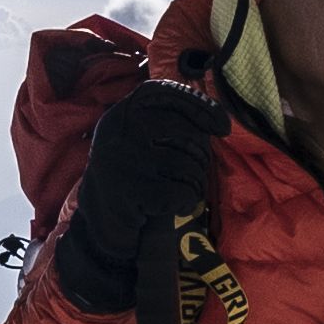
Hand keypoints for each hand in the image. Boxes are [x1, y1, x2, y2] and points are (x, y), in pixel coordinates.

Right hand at [51, 83, 229, 314]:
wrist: (102, 229)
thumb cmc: (133, 181)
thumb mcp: (140, 142)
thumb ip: (166, 123)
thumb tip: (219, 121)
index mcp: (121, 114)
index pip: (166, 93)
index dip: (199, 106)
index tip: (221, 127)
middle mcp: (118, 131)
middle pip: (185, 132)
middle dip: (199, 157)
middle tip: (190, 175)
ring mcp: (122, 161)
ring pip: (187, 163)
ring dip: (194, 182)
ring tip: (177, 192)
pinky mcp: (129, 191)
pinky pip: (182, 191)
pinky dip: (185, 202)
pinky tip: (171, 207)